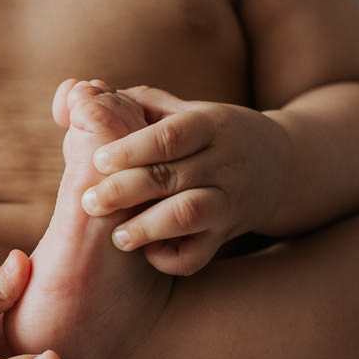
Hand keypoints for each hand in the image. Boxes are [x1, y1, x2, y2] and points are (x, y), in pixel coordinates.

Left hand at [80, 85, 289, 275]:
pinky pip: (200, 254)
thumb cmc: (210, 133)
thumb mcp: (184, 108)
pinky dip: (172, 259)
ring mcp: (227, 200)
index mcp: (209, 125)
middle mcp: (222, 162)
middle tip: (89, 202)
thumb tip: (78, 98)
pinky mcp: (226, 233)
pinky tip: (148, 253)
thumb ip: (134, 102)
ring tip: (118, 237)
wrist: (280, 165)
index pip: (170, 136)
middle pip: (171, 177)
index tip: (97, 160)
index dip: (131, 149)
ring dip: (149, 228)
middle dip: (125, 191)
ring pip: (189, 215)